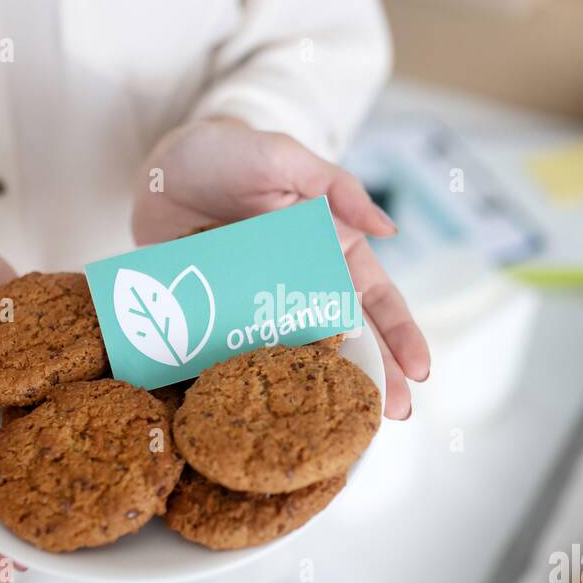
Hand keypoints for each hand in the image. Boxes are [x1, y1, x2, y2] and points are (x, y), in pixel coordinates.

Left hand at [132, 117, 429, 417]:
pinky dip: (256, 387)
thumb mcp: (285, 157)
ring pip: (302, 358)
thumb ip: (336, 186)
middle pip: (348, 338)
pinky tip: (267, 418)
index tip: (420, 373)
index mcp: (331, 249)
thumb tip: (389, 227)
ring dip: (322, 393)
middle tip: (393, 417)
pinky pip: (243, 357)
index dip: (400, 335)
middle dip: (375, 377)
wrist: (162, 167)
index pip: (376, 298)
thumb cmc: (233, 153)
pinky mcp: (222, 319)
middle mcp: (304, 284)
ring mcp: (264, 306)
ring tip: (344, 429)